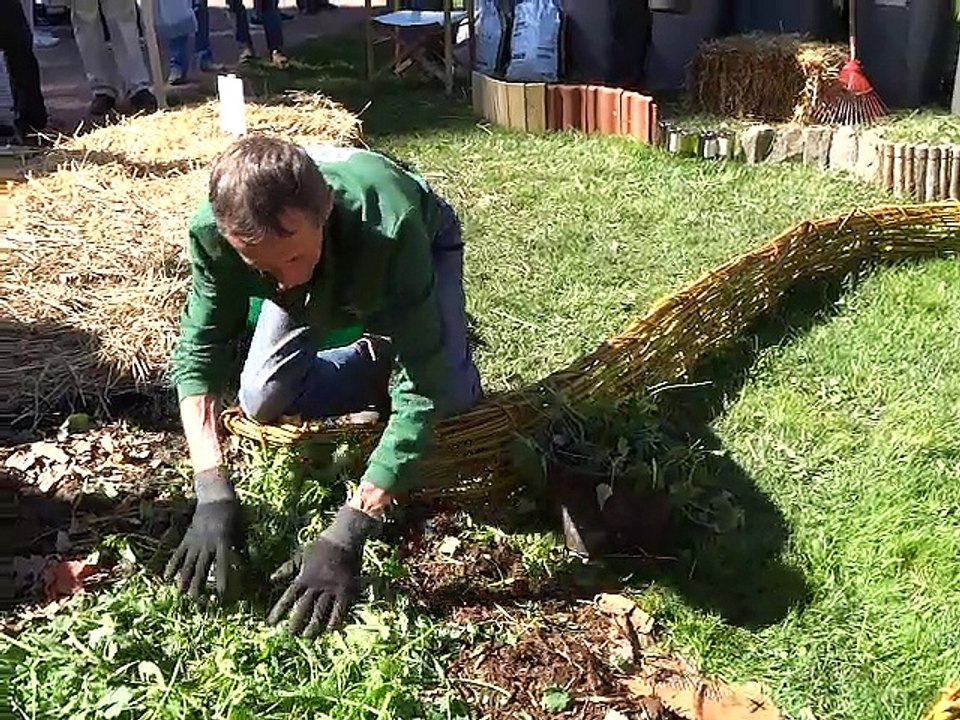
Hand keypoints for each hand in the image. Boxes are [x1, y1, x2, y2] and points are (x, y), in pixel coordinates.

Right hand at [163, 468, 244, 599]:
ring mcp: (195, 541)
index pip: (222, 564)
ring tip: (180, 594)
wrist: (216, 497)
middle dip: (199, 585)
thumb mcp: (241, 529)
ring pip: (187, 563)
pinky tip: (167, 577)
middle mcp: (206, 544)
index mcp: (222, 541)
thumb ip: (238, 547)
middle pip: (201, 568)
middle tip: (196, 602)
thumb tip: (243, 564)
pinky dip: (172, 565)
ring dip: (184, 579)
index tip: (221, 593)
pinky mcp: (187, 538)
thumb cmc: (233, 514)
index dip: (221, 579)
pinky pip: (178, 554)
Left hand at [267, 504, 379, 637]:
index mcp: (303, 577)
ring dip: (313, 625)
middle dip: (296, 622)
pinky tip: (331, 630)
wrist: (344, 537)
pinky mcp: (345, 589)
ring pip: (320, 611)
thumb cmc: (321, 545)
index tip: (270, 624)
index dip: (278, 611)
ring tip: (307, 637)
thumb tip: (272, 579)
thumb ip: (287, 568)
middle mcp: (315, 585)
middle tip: (290, 634)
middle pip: (303, 608)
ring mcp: (331, 588)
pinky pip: (340, 608)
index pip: (288, 598)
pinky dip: (335, 620)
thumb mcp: (301, 554)